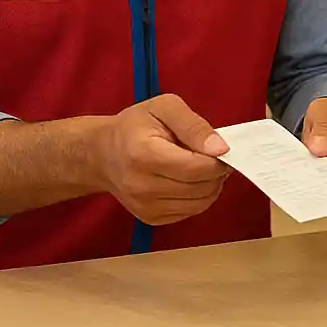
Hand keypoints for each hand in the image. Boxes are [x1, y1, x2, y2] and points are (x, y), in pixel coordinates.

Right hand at [96, 94, 229, 225]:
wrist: (104, 154)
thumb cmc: (135, 126)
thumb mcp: (165, 107)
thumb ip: (194, 126)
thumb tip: (221, 148)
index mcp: (144, 154)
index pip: (196, 168)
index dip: (218, 160)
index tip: (223, 149)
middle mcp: (142, 186)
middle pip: (200, 188)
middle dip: (217, 173)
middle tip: (215, 157)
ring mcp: (145, 206)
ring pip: (199, 204)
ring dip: (211, 186)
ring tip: (203, 167)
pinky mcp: (150, 218)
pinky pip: (190, 212)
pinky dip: (199, 197)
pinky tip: (191, 180)